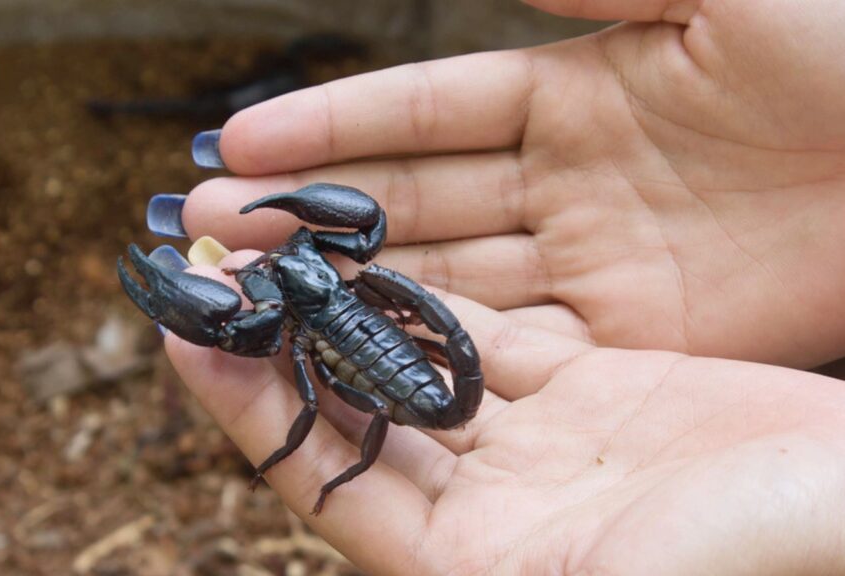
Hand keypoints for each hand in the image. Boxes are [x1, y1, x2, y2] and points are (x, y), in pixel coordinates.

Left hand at [167, 250, 844, 574]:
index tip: (191, 343)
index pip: (334, 487)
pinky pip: (484, 334)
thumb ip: (518, 570)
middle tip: (213, 277)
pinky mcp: (589, 388)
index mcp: (481, 572)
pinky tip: (378, 254)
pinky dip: (430, 295)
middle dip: (283, 350)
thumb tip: (431, 571)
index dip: (254, 417)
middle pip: (357, 421)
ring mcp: (540, 446)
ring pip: (412, 369)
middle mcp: (496, 513)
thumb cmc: (786, 551)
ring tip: (279, 250)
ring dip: (345, 312)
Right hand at [179, 0, 844, 368]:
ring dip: (349, 284)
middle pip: (413, 201)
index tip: (239, 141)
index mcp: (572, 90)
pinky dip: (434, 347)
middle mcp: (565, 182)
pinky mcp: (635, 341)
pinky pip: (512, 344)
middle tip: (209, 225)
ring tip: (252, 291)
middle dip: (310, 213)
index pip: (423, 112)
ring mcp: (594, 266)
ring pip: (446, 276)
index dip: (330, 126)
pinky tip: (358, 349)